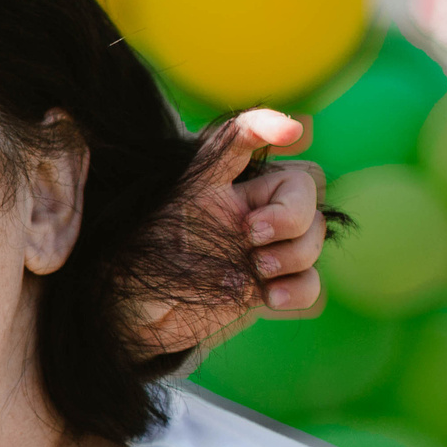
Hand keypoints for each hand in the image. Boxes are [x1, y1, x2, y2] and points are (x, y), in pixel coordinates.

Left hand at [130, 110, 330, 355]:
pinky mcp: (270, 283)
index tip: (292, 131)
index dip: (265, 125)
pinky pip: (310, 278)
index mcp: (207, 184)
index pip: (236, 139)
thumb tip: (239, 244)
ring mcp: (262, 245)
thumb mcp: (137, 236)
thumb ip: (177, 227)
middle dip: (293, 212)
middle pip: (302, 185)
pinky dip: (300, 288)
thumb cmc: (133, 271)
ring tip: (257, 270)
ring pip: (313, 232)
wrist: (134, 320)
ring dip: (296, 252)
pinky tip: (271, 299)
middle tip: (252, 234)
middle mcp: (242, 207)